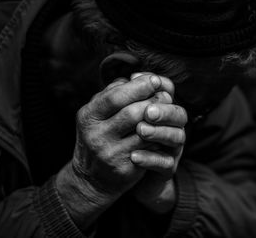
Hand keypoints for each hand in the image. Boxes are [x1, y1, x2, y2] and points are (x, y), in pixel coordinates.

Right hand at [56, 74, 174, 229]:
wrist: (92, 179)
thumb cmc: (98, 137)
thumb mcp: (96, 114)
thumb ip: (112, 94)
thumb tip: (135, 77)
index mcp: (88, 117)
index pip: (115, 97)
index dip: (138, 86)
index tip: (154, 80)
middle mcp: (96, 136)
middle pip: (132, 113)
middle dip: (153, 101)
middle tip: (166, 95)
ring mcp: (110, 154)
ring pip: (144, 132)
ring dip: (161, 119)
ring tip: (168, 110)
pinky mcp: (125, 169)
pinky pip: (150, 149)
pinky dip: (160, 137)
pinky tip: (164, 129)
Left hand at [128, 73, 186, 213]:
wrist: (118, 173)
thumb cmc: (122, 136)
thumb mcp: (122, 113)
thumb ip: (128, 94)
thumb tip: (132, 76)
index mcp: (162, 108)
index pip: (170, 92)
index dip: (162, 87)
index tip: (149, 84)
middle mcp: (171, 126)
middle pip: (180, 114)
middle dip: (164, 111)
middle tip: (148, 112)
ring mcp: (171, 148)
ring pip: (177, 137)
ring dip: (159, 133)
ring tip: (140, 130)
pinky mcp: (167, 169)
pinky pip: (165, 163)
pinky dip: (151, 159)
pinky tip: (134, 156)